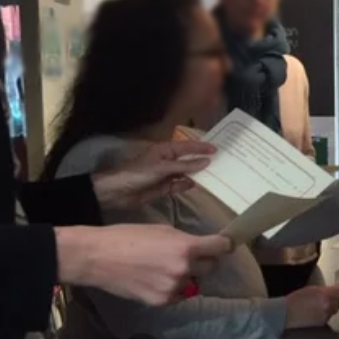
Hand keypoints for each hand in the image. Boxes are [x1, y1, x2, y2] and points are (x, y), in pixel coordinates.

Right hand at [55, 225, 232, 305]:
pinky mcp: (161, 302)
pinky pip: (177, 295)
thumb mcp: (162, 230)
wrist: (96, 257)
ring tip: (164, 269)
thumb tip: (201, 247)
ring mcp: (173, 288)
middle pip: (211, 267)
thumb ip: (185, 241)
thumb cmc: (126, 237)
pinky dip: (172, 289)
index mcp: (186, 247)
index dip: (224, 245)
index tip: (224, 245)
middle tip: (189, 256)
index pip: (221, 248)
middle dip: (203, 261)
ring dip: (186, 276)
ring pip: (193, 283)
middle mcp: (183, 269)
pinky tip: (155, 280)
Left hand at [92, 141, 217, 209]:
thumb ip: (185, 165)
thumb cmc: (138, 173)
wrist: (118, 192)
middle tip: (220, 162)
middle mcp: (168, 161)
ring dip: (197, 175)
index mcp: (165, 150)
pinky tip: (196, 185)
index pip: (188, 146)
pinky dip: (187, 185)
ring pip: (186, 173)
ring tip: (214, 176)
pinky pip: (179, 185)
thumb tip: (206, 162)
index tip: (217, 149)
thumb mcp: (163, 167)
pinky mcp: (164, 188)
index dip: (202, 147)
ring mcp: (166, 175)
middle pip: (188, 160)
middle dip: (202, 161)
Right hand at [285, 284, 338, 328]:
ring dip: (333, 305)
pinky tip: (318, 311)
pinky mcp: (323, 323)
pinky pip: (329, 315)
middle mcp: (329, 306)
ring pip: (336, 308)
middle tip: (331, 294)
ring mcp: (327, 316)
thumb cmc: (296, 298)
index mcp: (326, 295)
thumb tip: (336, 289)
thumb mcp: (312, 289)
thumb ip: (326, 289)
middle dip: (338, 297)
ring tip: (323, 303)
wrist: (286, 314)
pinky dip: (327, 312)